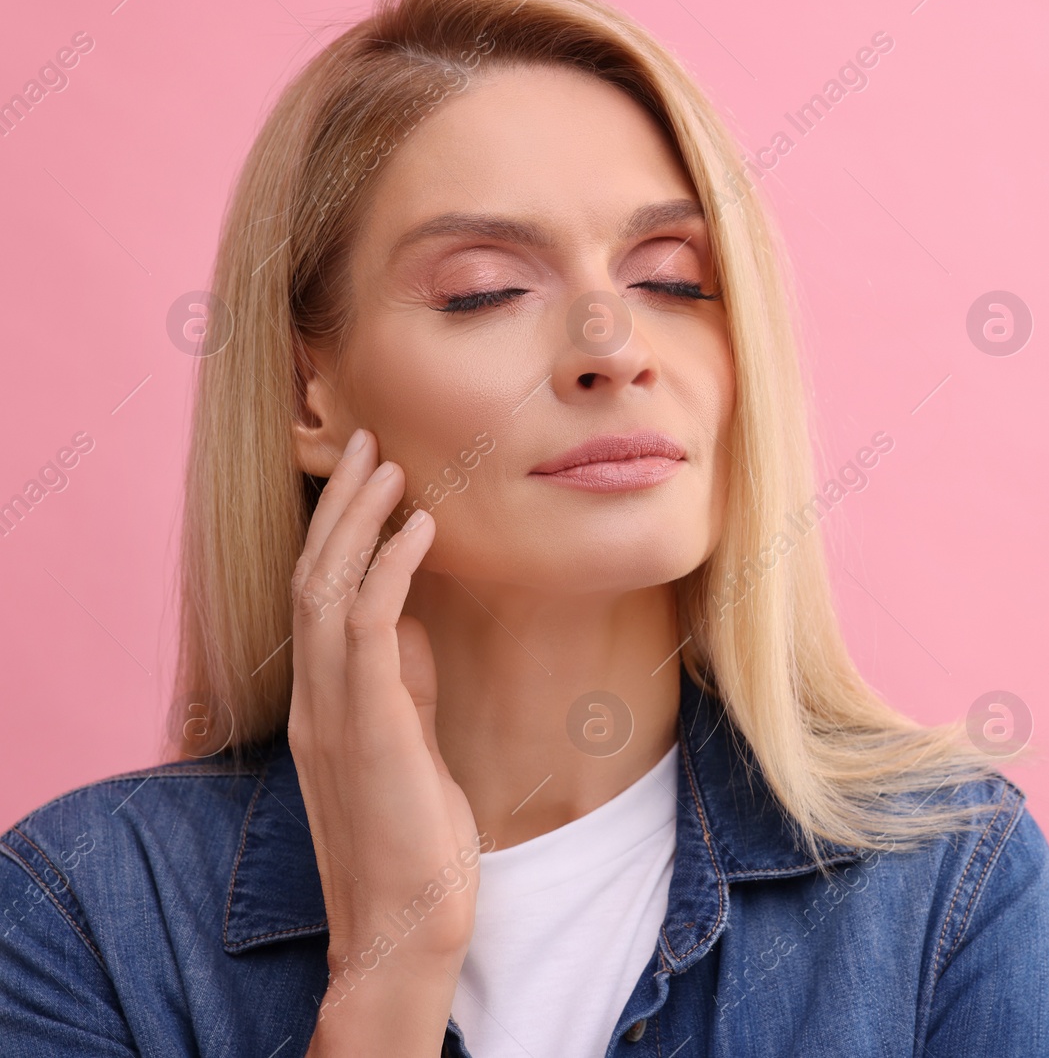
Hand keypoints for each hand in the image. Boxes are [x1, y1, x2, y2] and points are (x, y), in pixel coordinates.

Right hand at [287, 428, 480, 1054]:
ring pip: (328, 589)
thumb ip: (402, 686)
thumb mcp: (408, 746)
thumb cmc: (415, 839)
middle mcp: (315, 698)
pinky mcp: (368, 725)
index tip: (369, 480)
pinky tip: (420, 528)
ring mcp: (333, 711)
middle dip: (340, 506)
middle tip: (369, 444)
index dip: (338, 533)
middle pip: (312, 576)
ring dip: (359, 519)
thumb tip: (414, 627)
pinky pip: (368, 627)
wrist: (405, 920)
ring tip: (390, 463)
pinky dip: (391, 568)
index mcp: (323, 702)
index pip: (317, 597)